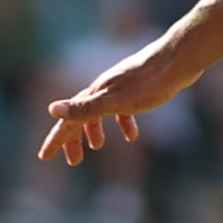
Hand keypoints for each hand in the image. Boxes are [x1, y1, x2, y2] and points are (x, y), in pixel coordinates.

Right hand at [37, 40, 187, 165]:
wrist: (178, 60)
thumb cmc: (148, 83)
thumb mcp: (114, 101)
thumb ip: (85, 108)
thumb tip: (52, 110)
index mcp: (95, 93)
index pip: (68, 120)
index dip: (56, 140)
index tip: (44, 157)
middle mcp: (103, 88)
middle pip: (81, 116)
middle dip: (74, 138)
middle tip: (73, 162)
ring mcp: (120, 87)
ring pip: (100, 111)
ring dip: (95, 129)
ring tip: (98, 147)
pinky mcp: (138, 87)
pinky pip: (122, 108)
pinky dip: (123, 122)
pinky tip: (132, 135)